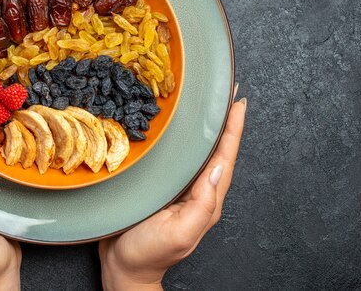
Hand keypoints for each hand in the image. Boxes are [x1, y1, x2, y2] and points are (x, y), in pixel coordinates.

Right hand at [99, 96, 246, 290]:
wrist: (122, 268)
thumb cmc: (149, 253)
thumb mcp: (180, 232)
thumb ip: (202, 203)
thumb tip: (217, 168)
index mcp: (205, 200)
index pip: (223, 158)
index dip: (233, 129)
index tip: (238, 101)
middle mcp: (195, 190)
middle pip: (214, 149)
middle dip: (222, 120)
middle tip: (225, 92)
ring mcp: (177, 187)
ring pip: (195, 151)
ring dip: (203, 126)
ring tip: (206, 102)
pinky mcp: (159, 185)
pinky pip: (174, 157)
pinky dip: (179, 138)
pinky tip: (173, 126)